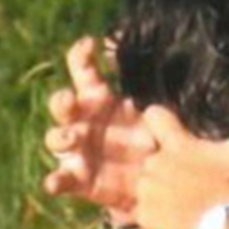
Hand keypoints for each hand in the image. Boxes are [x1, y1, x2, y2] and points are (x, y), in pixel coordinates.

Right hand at [44, 36, 154, 222]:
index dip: (81, 56)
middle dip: (62, 100)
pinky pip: (60, 180)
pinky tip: (54, 183)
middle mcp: (84, 122)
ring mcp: (78, 150)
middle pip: (63, 104)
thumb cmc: (158, 141)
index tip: (89, 44)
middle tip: (70, 100)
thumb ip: (163, 101)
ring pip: (56, 139)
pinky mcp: (79, 179)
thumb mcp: (165, 118)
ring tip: (72, 138)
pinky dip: (55, 180)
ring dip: (59, 136)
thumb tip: (174, 80)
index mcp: (101, 100)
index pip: (84, 72)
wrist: (161, 184)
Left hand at [136, 82, 228, 228]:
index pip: (153, 114)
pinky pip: (140, 210)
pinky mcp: (142, 213)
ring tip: (182, 200)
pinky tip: (175, 217)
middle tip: (186, 178)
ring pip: (143, 182)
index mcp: (178, 143)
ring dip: (156, 189)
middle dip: (161, 163)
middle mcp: (156, 161)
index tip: (170, 132)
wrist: (227, 227)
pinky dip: (153, 214)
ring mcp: (147, 188)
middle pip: (148, 154)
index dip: (159, 121)